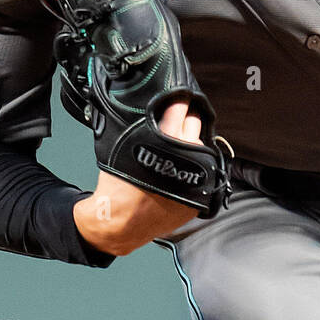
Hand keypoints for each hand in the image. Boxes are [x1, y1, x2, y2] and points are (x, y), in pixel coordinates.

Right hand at [73, 100, 203, 256]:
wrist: (120, 224)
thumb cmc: (117, 186)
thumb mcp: (122, 145)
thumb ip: (141, 123)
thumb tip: (153, 106)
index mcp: (168, 138)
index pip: (181, 106)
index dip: (178, 99)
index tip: (179, 95)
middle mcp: (187, 153)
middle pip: (194, 122)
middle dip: (186, 117)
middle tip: (177, 118)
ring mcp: (197, 174)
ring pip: (200, 146)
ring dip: (190, 142)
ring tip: (176, 146)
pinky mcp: (200, 193)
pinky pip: (203, 171)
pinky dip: (194, 166)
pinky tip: (181, 167)